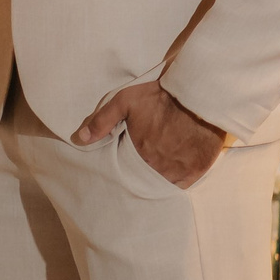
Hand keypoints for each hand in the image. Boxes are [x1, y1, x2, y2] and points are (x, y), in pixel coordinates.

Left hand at [74, 79, 226, 188]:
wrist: (198, 94)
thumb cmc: (161, 97)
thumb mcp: (126, 101)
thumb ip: (102, 120)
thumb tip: (80, 139)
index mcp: (140, 154)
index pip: (126, 173)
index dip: (126, 169)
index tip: (127, 165)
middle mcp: (158, 168)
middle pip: (145, 180)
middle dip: (142, 175)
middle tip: (143, 167)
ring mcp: (179, 171)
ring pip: (163, 184)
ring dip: (159, 179)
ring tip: (157, 170)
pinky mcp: (197, 169)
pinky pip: (183, 185)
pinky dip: (177, 182)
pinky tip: (174, 173)